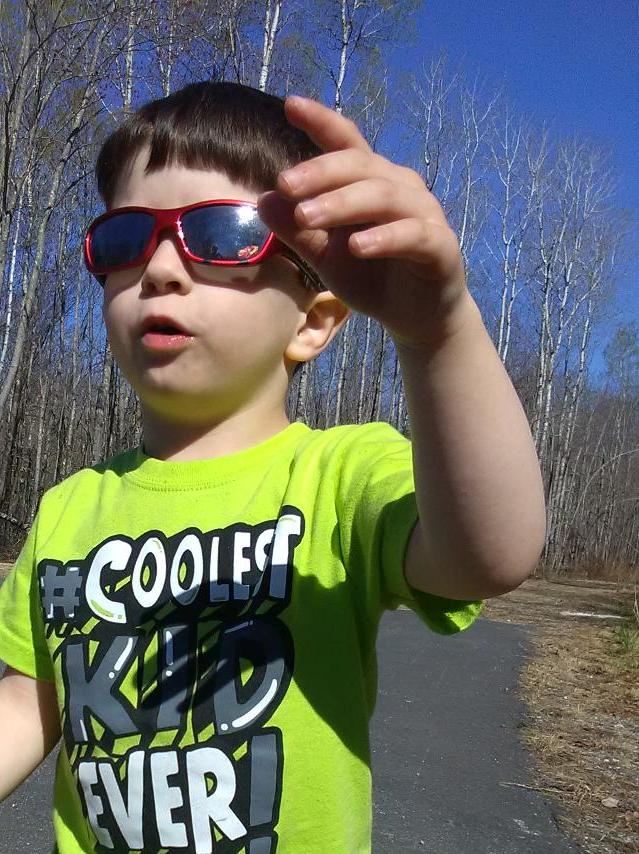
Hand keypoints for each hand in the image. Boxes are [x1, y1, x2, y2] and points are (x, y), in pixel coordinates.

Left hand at [257, 95, 474, 347]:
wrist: (417, 318)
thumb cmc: (372, 279)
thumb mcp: (326, 256)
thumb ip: (298, 230)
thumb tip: (264, 200)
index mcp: (371, 182)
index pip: (347, 143)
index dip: (322, 121)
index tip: (291, 105)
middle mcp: (400, 188)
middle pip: (361, 165)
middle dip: (321, 172)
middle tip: (285, 185)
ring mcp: (425, 215)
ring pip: (384, 196)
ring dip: (343, 203)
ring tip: (309, 216)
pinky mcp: (441, 247)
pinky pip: (414, 235)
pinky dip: (385, 238)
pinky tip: (359, 246)